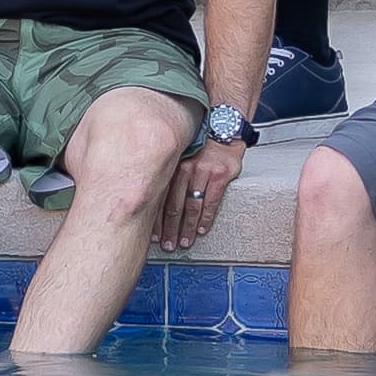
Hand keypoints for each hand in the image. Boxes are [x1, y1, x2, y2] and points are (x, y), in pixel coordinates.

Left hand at [157, 137, 242, 251]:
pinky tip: (201, 230)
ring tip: (184, 241)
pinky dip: (205, 218)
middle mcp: (185, 168)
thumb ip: (169, 173)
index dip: (155, 219)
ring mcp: (203, 172)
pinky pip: (211, 201)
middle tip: (167, 245)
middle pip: (174, 205)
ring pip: (191, 206)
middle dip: (169, 228)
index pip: (159, 196)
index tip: (152, 235)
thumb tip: (151, 197)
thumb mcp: (180, 155)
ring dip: (187, 227)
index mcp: (172, 165)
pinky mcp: (219, 175)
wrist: (224, 130)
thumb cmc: (201, 146)